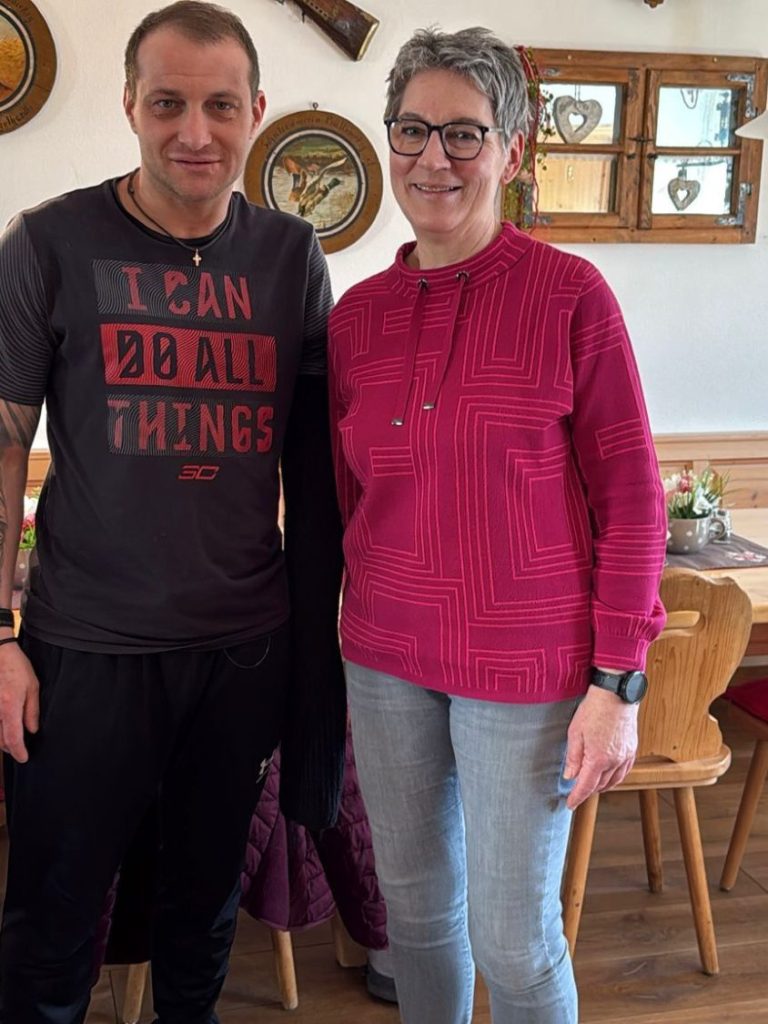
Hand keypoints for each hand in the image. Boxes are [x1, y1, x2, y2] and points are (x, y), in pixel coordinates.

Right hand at [0, 641, 39, 762]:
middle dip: (10, 747)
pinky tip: (3, 725)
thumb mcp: (32, 687)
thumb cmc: (16, 667)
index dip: (18, 752)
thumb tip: (32, 731)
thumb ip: (32, 711)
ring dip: (0, 740)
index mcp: (10, 706)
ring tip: (11, 740)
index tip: (23, 758)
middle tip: (19, 749)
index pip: (13, 738)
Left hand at [563, 686, 638, 809]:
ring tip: (591, 785)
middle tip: (576, 791)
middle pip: (600, 785)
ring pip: (614, 780)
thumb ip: (573, 757)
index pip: (586, 786)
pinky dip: (615, 778)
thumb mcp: (575, 732)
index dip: (577, 798)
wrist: (615, 694)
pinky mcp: (632, 749)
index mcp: (598, 759)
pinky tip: (609, 776)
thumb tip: (570, 776)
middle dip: (587, 790)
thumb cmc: (593, 709)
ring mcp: (626, 756)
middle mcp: (614, 761)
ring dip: (602, 786)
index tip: (570, 804)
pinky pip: (624, 771)